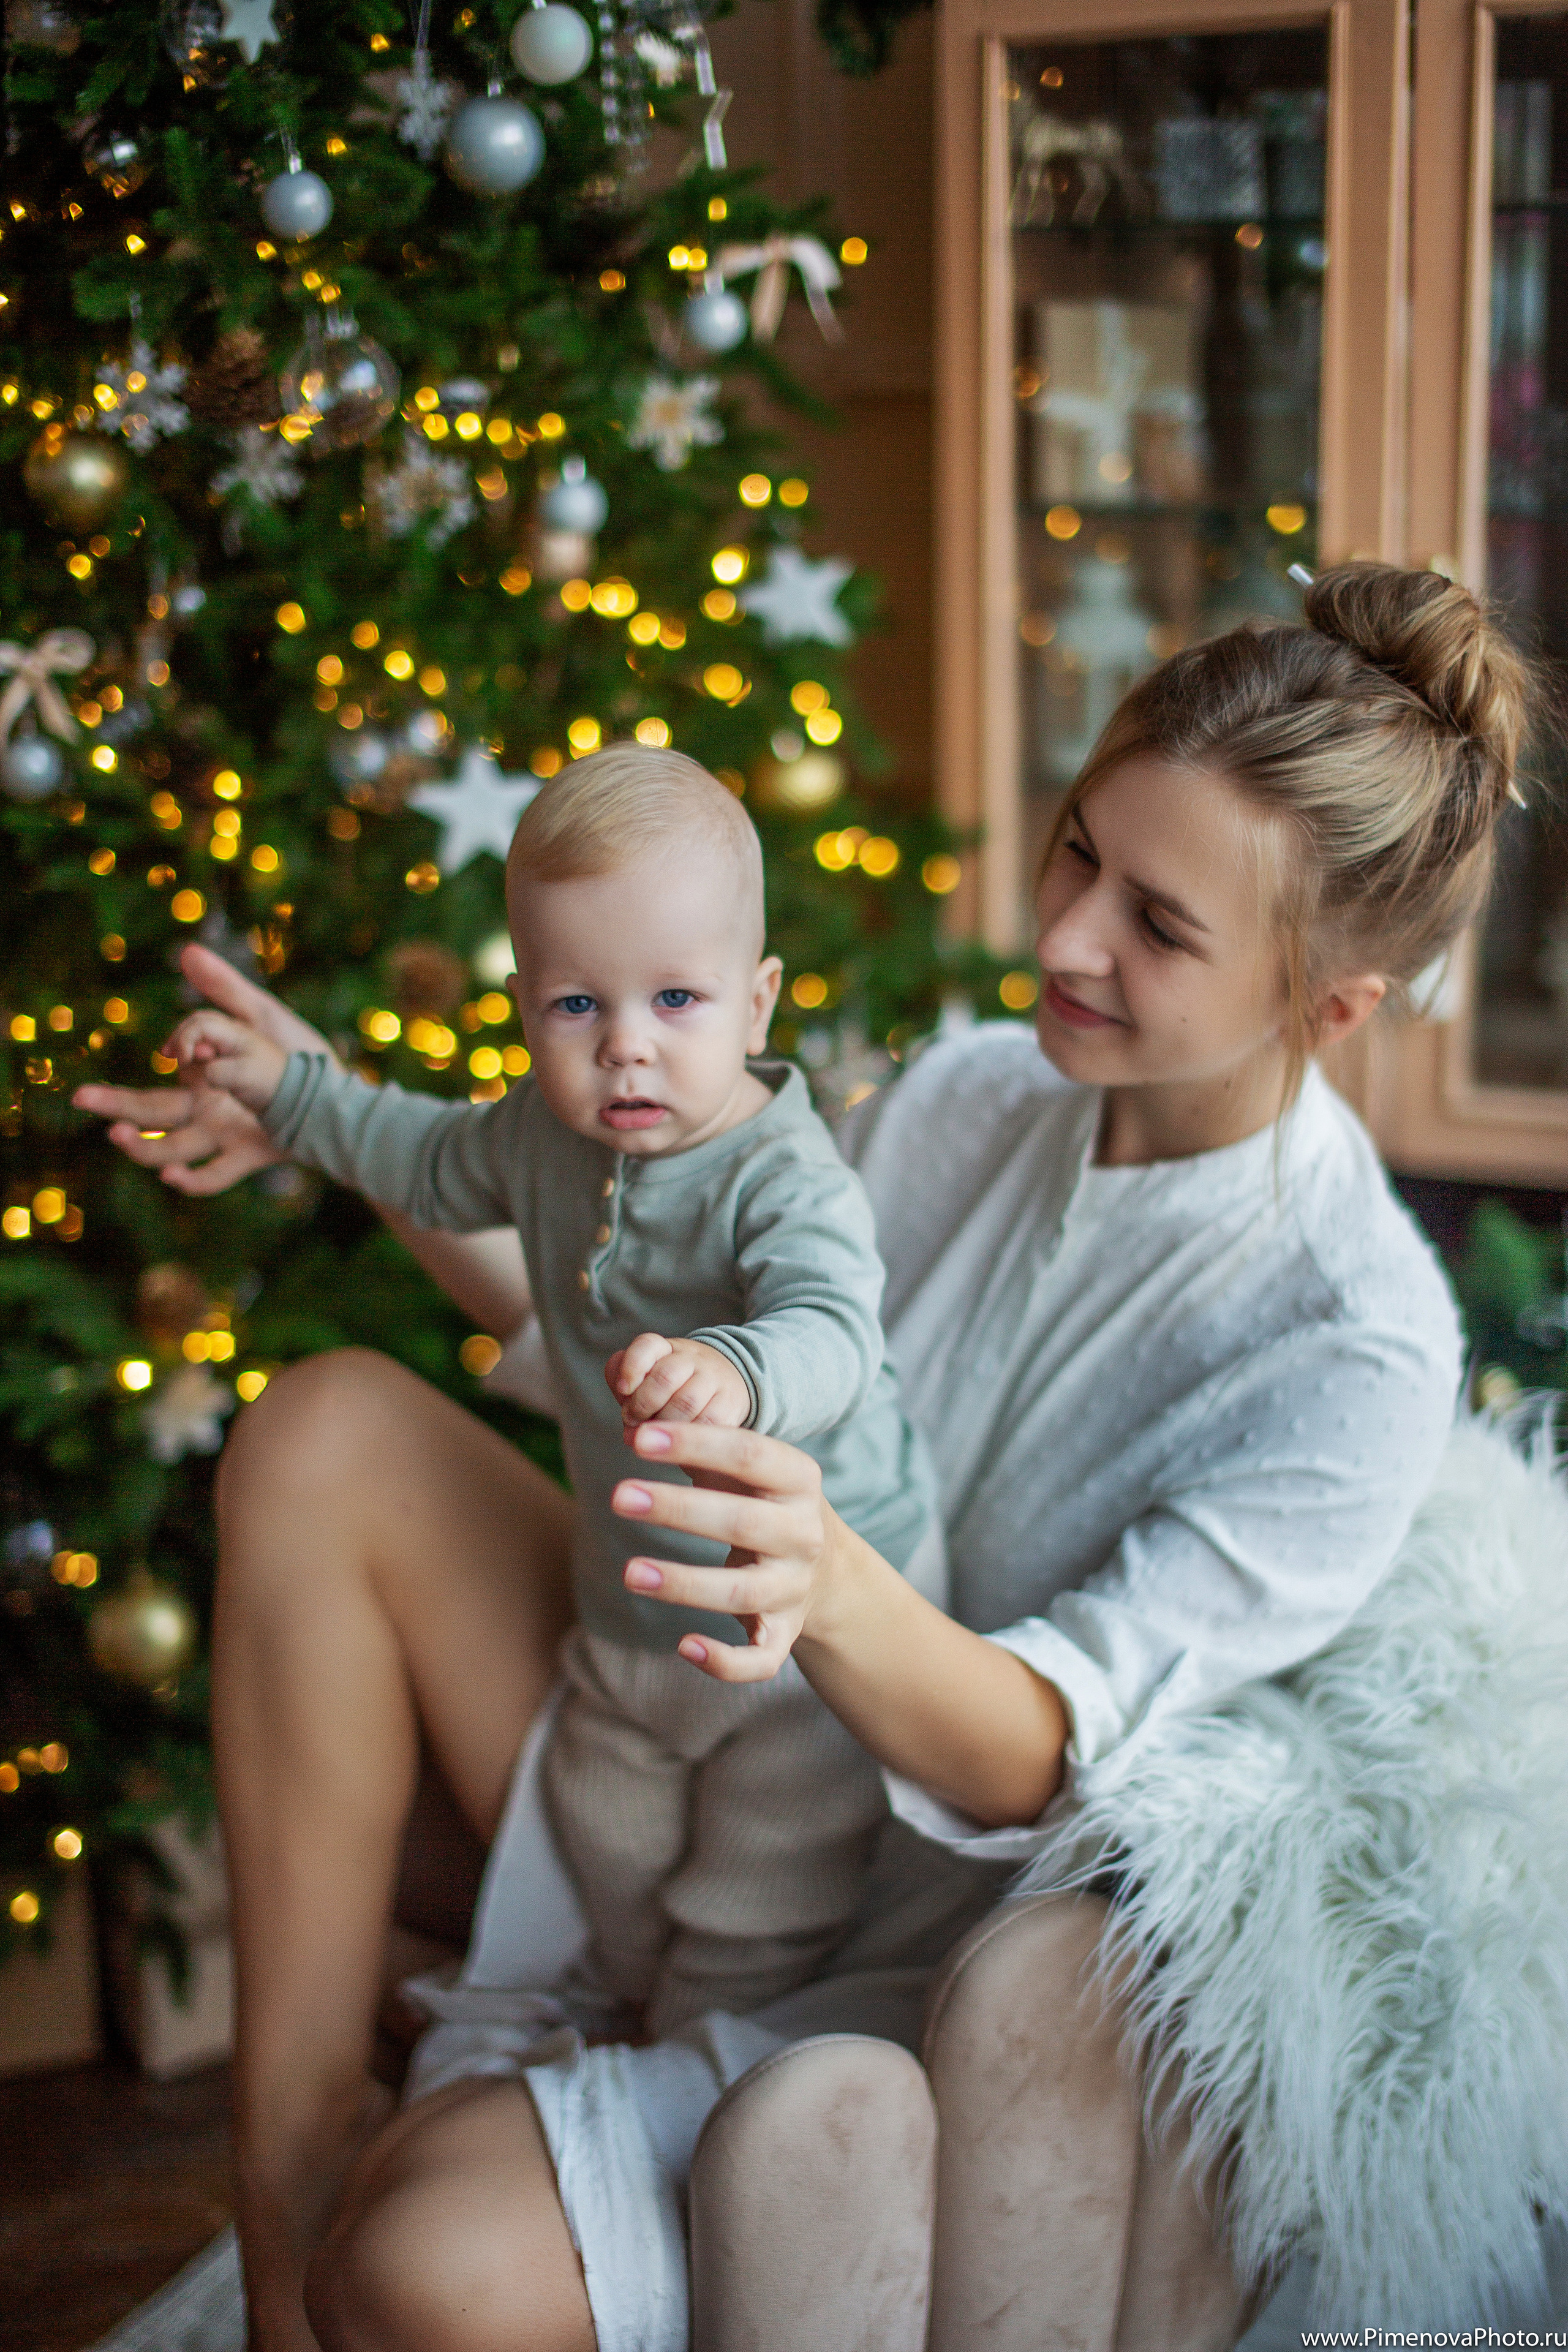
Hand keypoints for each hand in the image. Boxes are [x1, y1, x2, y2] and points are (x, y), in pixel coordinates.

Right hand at [75, 942, 332, 1193]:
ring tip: (117, 1135)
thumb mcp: (262, 1015)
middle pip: (154, 1109)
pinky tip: (174, 1177)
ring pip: (173, 1146)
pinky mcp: (251, 1155)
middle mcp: (207, 1108)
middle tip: (80, 1097)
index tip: (193, 1047)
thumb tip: (186, 951)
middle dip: (114, 1103)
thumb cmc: (299, 1053)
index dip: (183, 1050)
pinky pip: (217, 1175)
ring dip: (141, 1146)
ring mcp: (226, 1134)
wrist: (341, 1094)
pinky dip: (193, 1180)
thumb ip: (223, 989)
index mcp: (204, 1076)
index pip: (176, 1065)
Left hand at [605, 1334, 752, 1427]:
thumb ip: (627, 1396)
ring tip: (653, 1436)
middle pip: (665, 1377)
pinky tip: (679, 1442)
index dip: (631, 1367)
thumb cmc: (675, 1390)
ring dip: (663, 1425)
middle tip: (632, 1421)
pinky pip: (706, 1422)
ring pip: (686, 1402)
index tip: (623, 1389)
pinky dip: (688, 1437)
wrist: (726, 1387)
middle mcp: (693, 1358)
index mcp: (667, 1349)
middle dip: (642, 1405)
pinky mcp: (731, 1402)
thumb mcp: (647, 1383)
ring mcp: (714, 1378)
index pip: (647, 1346)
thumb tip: (629, 1433)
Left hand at [611, 1420, 840, 1681]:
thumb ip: (704, 1447)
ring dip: (684, 1583)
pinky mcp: (784, 1634)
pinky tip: (684, 1646)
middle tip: (618, 1497)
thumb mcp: (750, 1468)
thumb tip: (634, 1427)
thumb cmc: (764, 1501)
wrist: (826, 1567)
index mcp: (799, 1481)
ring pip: (742, 1593)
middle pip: (743, 1522)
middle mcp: (803, 1534)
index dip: (695, 1444)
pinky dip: (726, 1661)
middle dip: (678, 1509)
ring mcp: (794, 1588)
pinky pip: (762, 1659)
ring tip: (629, 1573)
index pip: (749, 1455)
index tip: (638, 1439)